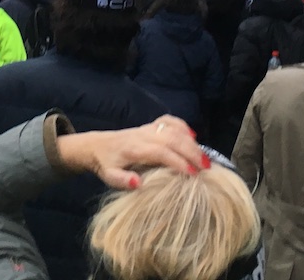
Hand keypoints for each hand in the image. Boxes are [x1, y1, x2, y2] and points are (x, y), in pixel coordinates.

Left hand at [55, 115, 205, 189]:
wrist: (97, 146)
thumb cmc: (106, 164)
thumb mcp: (109, 176)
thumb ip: (121, 180)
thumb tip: (139, 183)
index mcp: (134, 148)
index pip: (161, 152)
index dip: (178, 161)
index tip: (193, 174)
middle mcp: (143, 135)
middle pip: (172, 139)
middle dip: (192, 152)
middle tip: (207, 168)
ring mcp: (148, 128)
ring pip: (174, 129)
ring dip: (192, 142)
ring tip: (205, 158)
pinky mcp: (151, 125)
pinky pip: (170, 121)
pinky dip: (183, 126)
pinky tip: (193, 136)